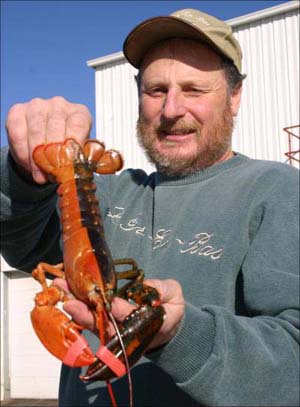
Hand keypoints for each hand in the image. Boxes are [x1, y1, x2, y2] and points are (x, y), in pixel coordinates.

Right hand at [6, 96, 91, 183]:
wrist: (45, 142)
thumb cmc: (66, 148)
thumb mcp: (76, 153)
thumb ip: (77, 159)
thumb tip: (75, 173)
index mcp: (79, 113)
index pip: (78, 126)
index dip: (73, 147)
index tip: (69, 166)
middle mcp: (59, 105)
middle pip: (56, 130)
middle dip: (54, 157)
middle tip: (53, 176)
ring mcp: (38, 106)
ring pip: (36, 132)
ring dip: (37, 158)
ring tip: (40, 176)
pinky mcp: (18, 111)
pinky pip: (18, 133)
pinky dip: (23, 153)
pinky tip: (28, 165)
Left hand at [53, 278, 184, 349]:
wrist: (167, 324)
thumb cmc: (170, 308)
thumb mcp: (174, 295)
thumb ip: (163, 289)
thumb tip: (145, 287)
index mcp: (144, 324)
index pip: (128, 316)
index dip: (116, 308)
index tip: (102, 298)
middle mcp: (125, 331)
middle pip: (102, 323)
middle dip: (84, 310)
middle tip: (67, 298)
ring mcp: (114, 330)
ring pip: (91, 322)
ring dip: (74, 306)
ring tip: (60, 289)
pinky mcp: (106, 325)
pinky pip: (89, 319)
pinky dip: (76, 306)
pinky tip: (64, 291)